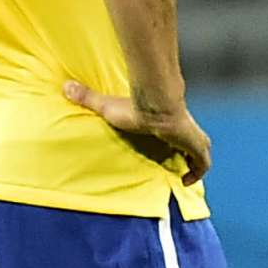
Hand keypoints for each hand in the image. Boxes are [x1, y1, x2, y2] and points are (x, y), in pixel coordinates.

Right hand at [64, 80, 211, 183]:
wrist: (156, 106)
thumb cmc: (135, 107)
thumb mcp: (108, 106)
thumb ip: (88, 98)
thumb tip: (64, 86)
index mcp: (168, 124)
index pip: (175, 133)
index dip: (173, 143)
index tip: (166, 151)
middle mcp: (184, 131)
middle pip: (193, 144)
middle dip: (188, 154)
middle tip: (178, 168)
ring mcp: (193, 139)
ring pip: (201, 154)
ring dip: (195, 164)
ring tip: (183, 177)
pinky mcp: (197, 146)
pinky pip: (203, 165)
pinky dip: (198, 173)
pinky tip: (186, 182)